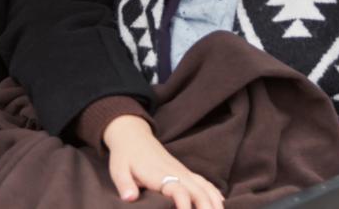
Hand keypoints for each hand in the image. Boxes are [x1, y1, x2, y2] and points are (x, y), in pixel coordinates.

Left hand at [103, 115, 223, 208]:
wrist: (133, 136)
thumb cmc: (125, 156)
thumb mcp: (118, 169)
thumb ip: (124, 184)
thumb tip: (130, 198)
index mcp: (160, 174)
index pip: (178, 190)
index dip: (185, 205)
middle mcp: (176, 173)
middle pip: (198, 191)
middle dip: (206, 208)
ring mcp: (183, 172)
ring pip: (204, 187)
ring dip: (213, 202)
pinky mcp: (184, 172)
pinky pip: (203, 182)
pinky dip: (213, 193)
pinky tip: (220, 204)